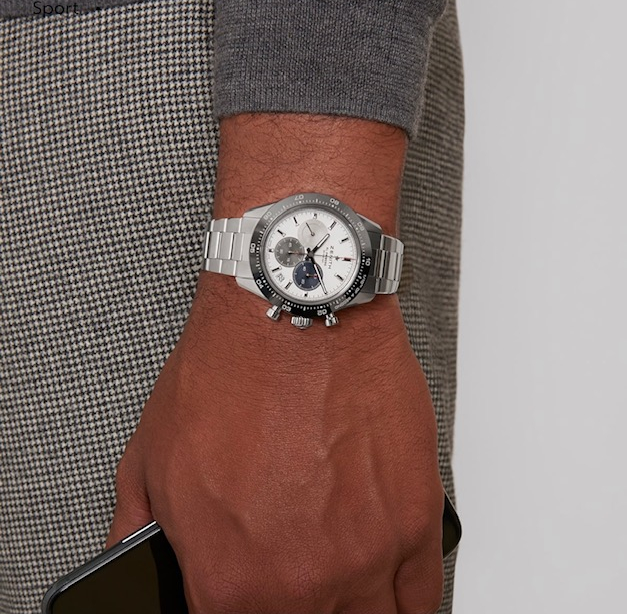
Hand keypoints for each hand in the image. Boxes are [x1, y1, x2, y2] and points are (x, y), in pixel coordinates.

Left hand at [106, 271, 444, 613]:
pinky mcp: (414, 519)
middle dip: (295, 611)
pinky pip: (421, 599)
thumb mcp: (150, 457)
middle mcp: (301, 581)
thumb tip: (134, 566)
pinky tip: (383, 589)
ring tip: (338, 594)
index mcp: (229, 579)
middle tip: (294, 589)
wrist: (297, 315)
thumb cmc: (230, 372)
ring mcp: (366, 555)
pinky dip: (401, 603)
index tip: (252, 602)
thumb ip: (138, 534)